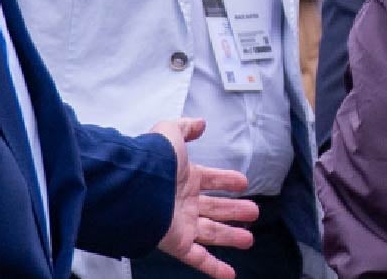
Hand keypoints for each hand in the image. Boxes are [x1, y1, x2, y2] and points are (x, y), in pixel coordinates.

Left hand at [150, 118, 258, 278]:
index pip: (212, 180)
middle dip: (235, 211)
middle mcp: (184, 203)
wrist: (132, 188)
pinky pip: (198, 258)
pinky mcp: (177, 243)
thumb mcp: (170, 135)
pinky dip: (214, 268)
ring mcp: (182, 224)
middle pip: (216, 208)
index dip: (227, 181)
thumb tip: (201, 124)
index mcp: (185, 179)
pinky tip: (229, 274)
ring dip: (231, 236)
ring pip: (212, 233)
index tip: (243, 183)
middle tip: (254, 212)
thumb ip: (185, 128)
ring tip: (249, 239)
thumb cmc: (153, 162)